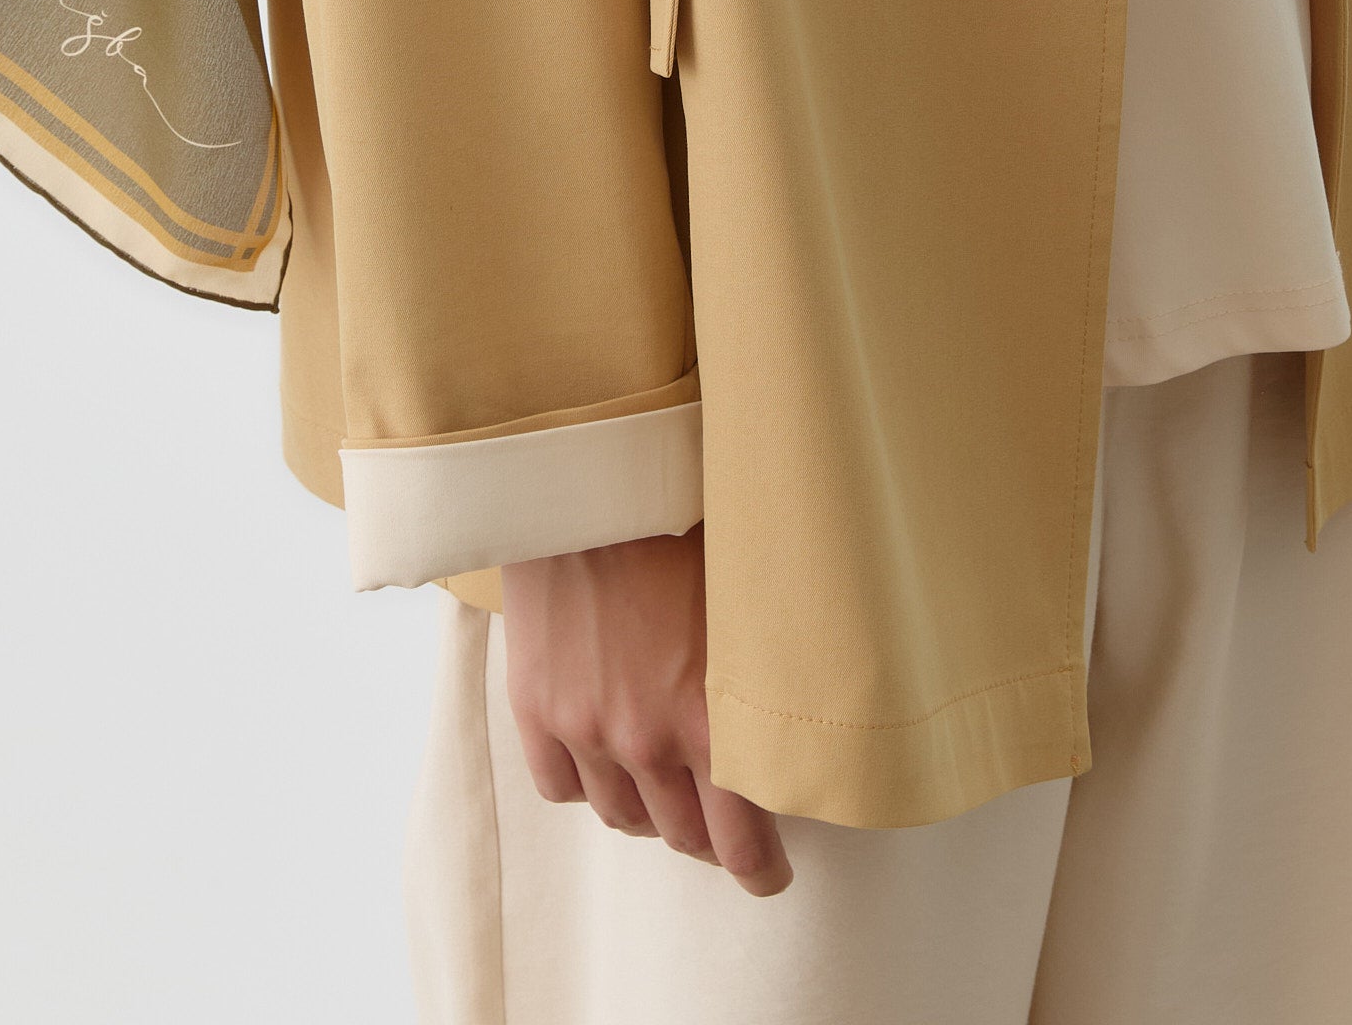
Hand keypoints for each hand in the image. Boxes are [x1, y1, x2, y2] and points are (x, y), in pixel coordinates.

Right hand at [499, 524, 793, 894]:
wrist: (587, 478)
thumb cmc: (683, 518)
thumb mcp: (751, 596)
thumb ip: (771, 668)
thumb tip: (816, 703)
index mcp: (709, 717)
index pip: (741, 840)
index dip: (760, 868)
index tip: (771, 874)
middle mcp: (644, 739)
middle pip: (683, 835)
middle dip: (711, 838)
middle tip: (726, 827)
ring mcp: (584, 727)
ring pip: (623, 816)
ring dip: (652, 813)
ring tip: (668, 793)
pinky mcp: (535, 706)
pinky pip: (561, 786)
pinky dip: (588, 785)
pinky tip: (607, 765)